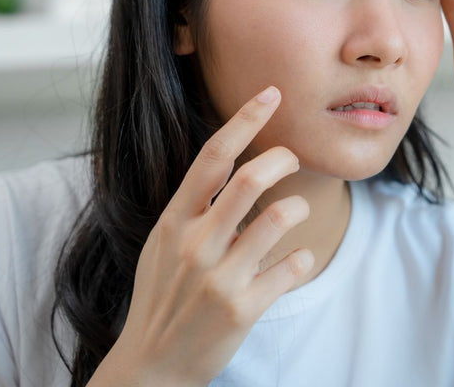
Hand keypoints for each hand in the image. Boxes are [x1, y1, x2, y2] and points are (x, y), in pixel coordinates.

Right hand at [91, 86, 312, 386]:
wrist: (151, 367)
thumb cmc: (162, 298)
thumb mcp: (163, 246)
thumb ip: (193, 209)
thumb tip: (232, 168)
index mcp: (173, 221)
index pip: (212, 157)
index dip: (245, 120)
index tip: (271, 93)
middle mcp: (194, 244)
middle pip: (249, 178)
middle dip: (281, 158)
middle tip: (291, 157)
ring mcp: (218, 278)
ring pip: (279, 218)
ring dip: (297, 207)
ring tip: (293, 213)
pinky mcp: (243, 309)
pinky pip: (292, 267)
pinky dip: (302, 258)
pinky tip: (295, 261)